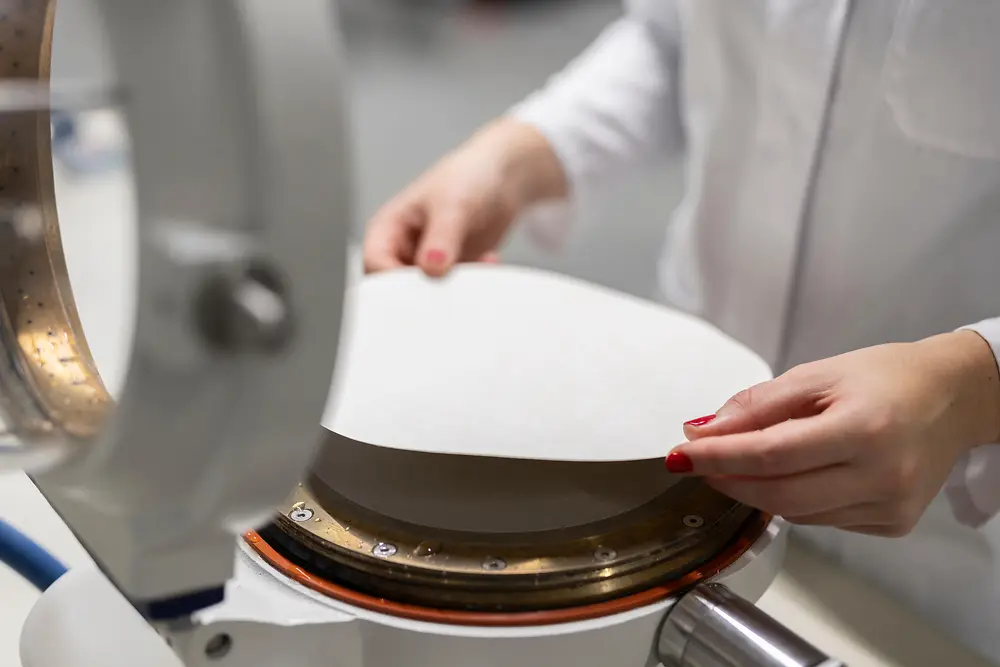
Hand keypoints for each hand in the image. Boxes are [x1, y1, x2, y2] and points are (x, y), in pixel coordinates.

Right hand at [363, 118, 566, 276]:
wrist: (502, 176)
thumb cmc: (466, 177)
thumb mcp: (451, 205)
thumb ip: (441, 238)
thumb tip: (431, 268)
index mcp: (387, 229)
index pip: (375, 265)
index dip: (394, 280)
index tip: (424, 285)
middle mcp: (402, 249)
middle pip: (397, 287)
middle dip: (424, 291)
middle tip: (451, 289)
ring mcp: (426, 262)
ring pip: (428, 293)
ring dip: (452, 288)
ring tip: (475, 268)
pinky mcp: (450, 271)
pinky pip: (454, 291)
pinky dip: (471, 284)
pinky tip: (488, 260)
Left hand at [666, 331, 999, 536]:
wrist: (954, 397)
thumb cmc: (886, 377)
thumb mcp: (816, 374)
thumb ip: (756, 405)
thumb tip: (701, 431)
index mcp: (863, 428)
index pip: (770, 454)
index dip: (718, 458)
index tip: (681, 454)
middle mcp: (881, 475)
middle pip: (779, 496)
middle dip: (728, 481)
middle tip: (698, 462)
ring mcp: (890, 506)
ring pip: (797, 514)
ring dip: (758, 491)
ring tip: (745, 462)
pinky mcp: (892, 524)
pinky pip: (822, 521)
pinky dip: (795, 501)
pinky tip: (795, 476)